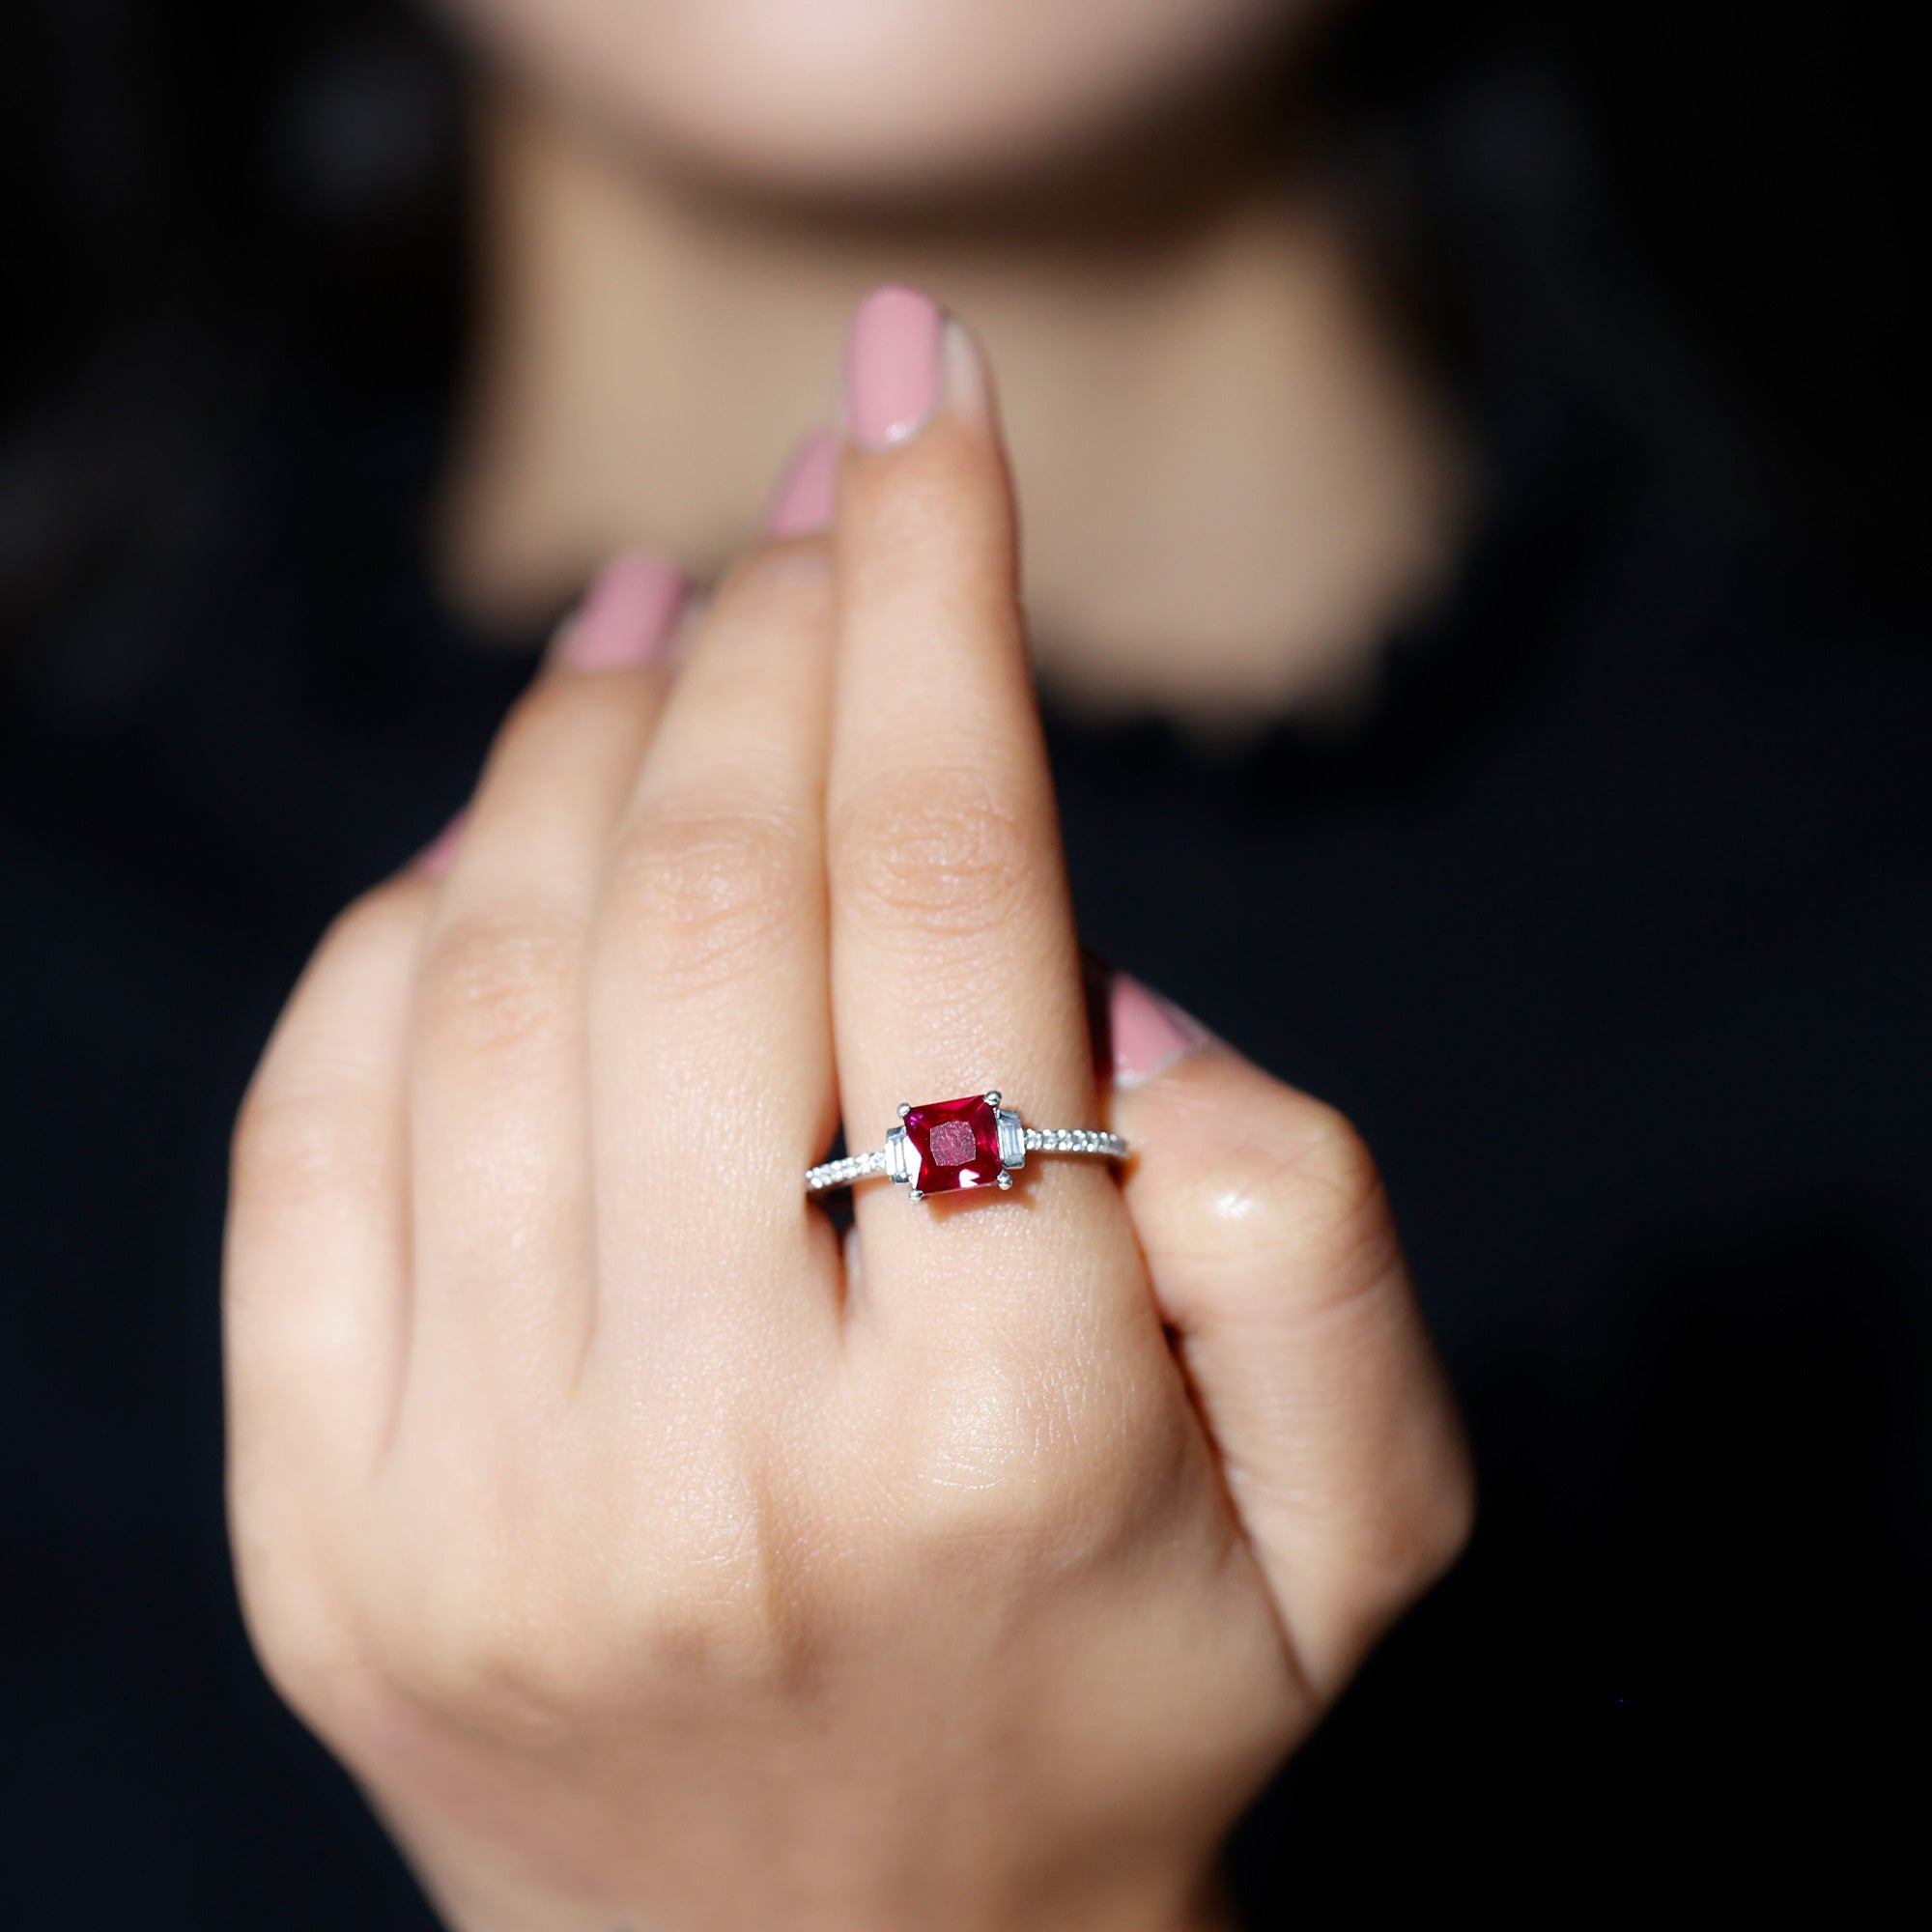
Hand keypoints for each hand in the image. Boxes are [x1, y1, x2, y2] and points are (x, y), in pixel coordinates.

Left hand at [225, 288, 1471, 1931]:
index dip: (933, 596)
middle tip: (815, 495)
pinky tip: (506, 833)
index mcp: (1008, 1442)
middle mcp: (716, 1465)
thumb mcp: (1363, 1520)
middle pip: (712, 897)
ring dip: (583, 737)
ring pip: (496, 979)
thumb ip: (1306, 1231)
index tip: (925, 401)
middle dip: (769, 627)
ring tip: (660, 611)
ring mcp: (478, 1509)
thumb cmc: (1137, 1709)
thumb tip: (1095, 981)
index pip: (949, 892)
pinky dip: (406, 930)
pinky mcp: (326, 1543)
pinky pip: (319, 1139)